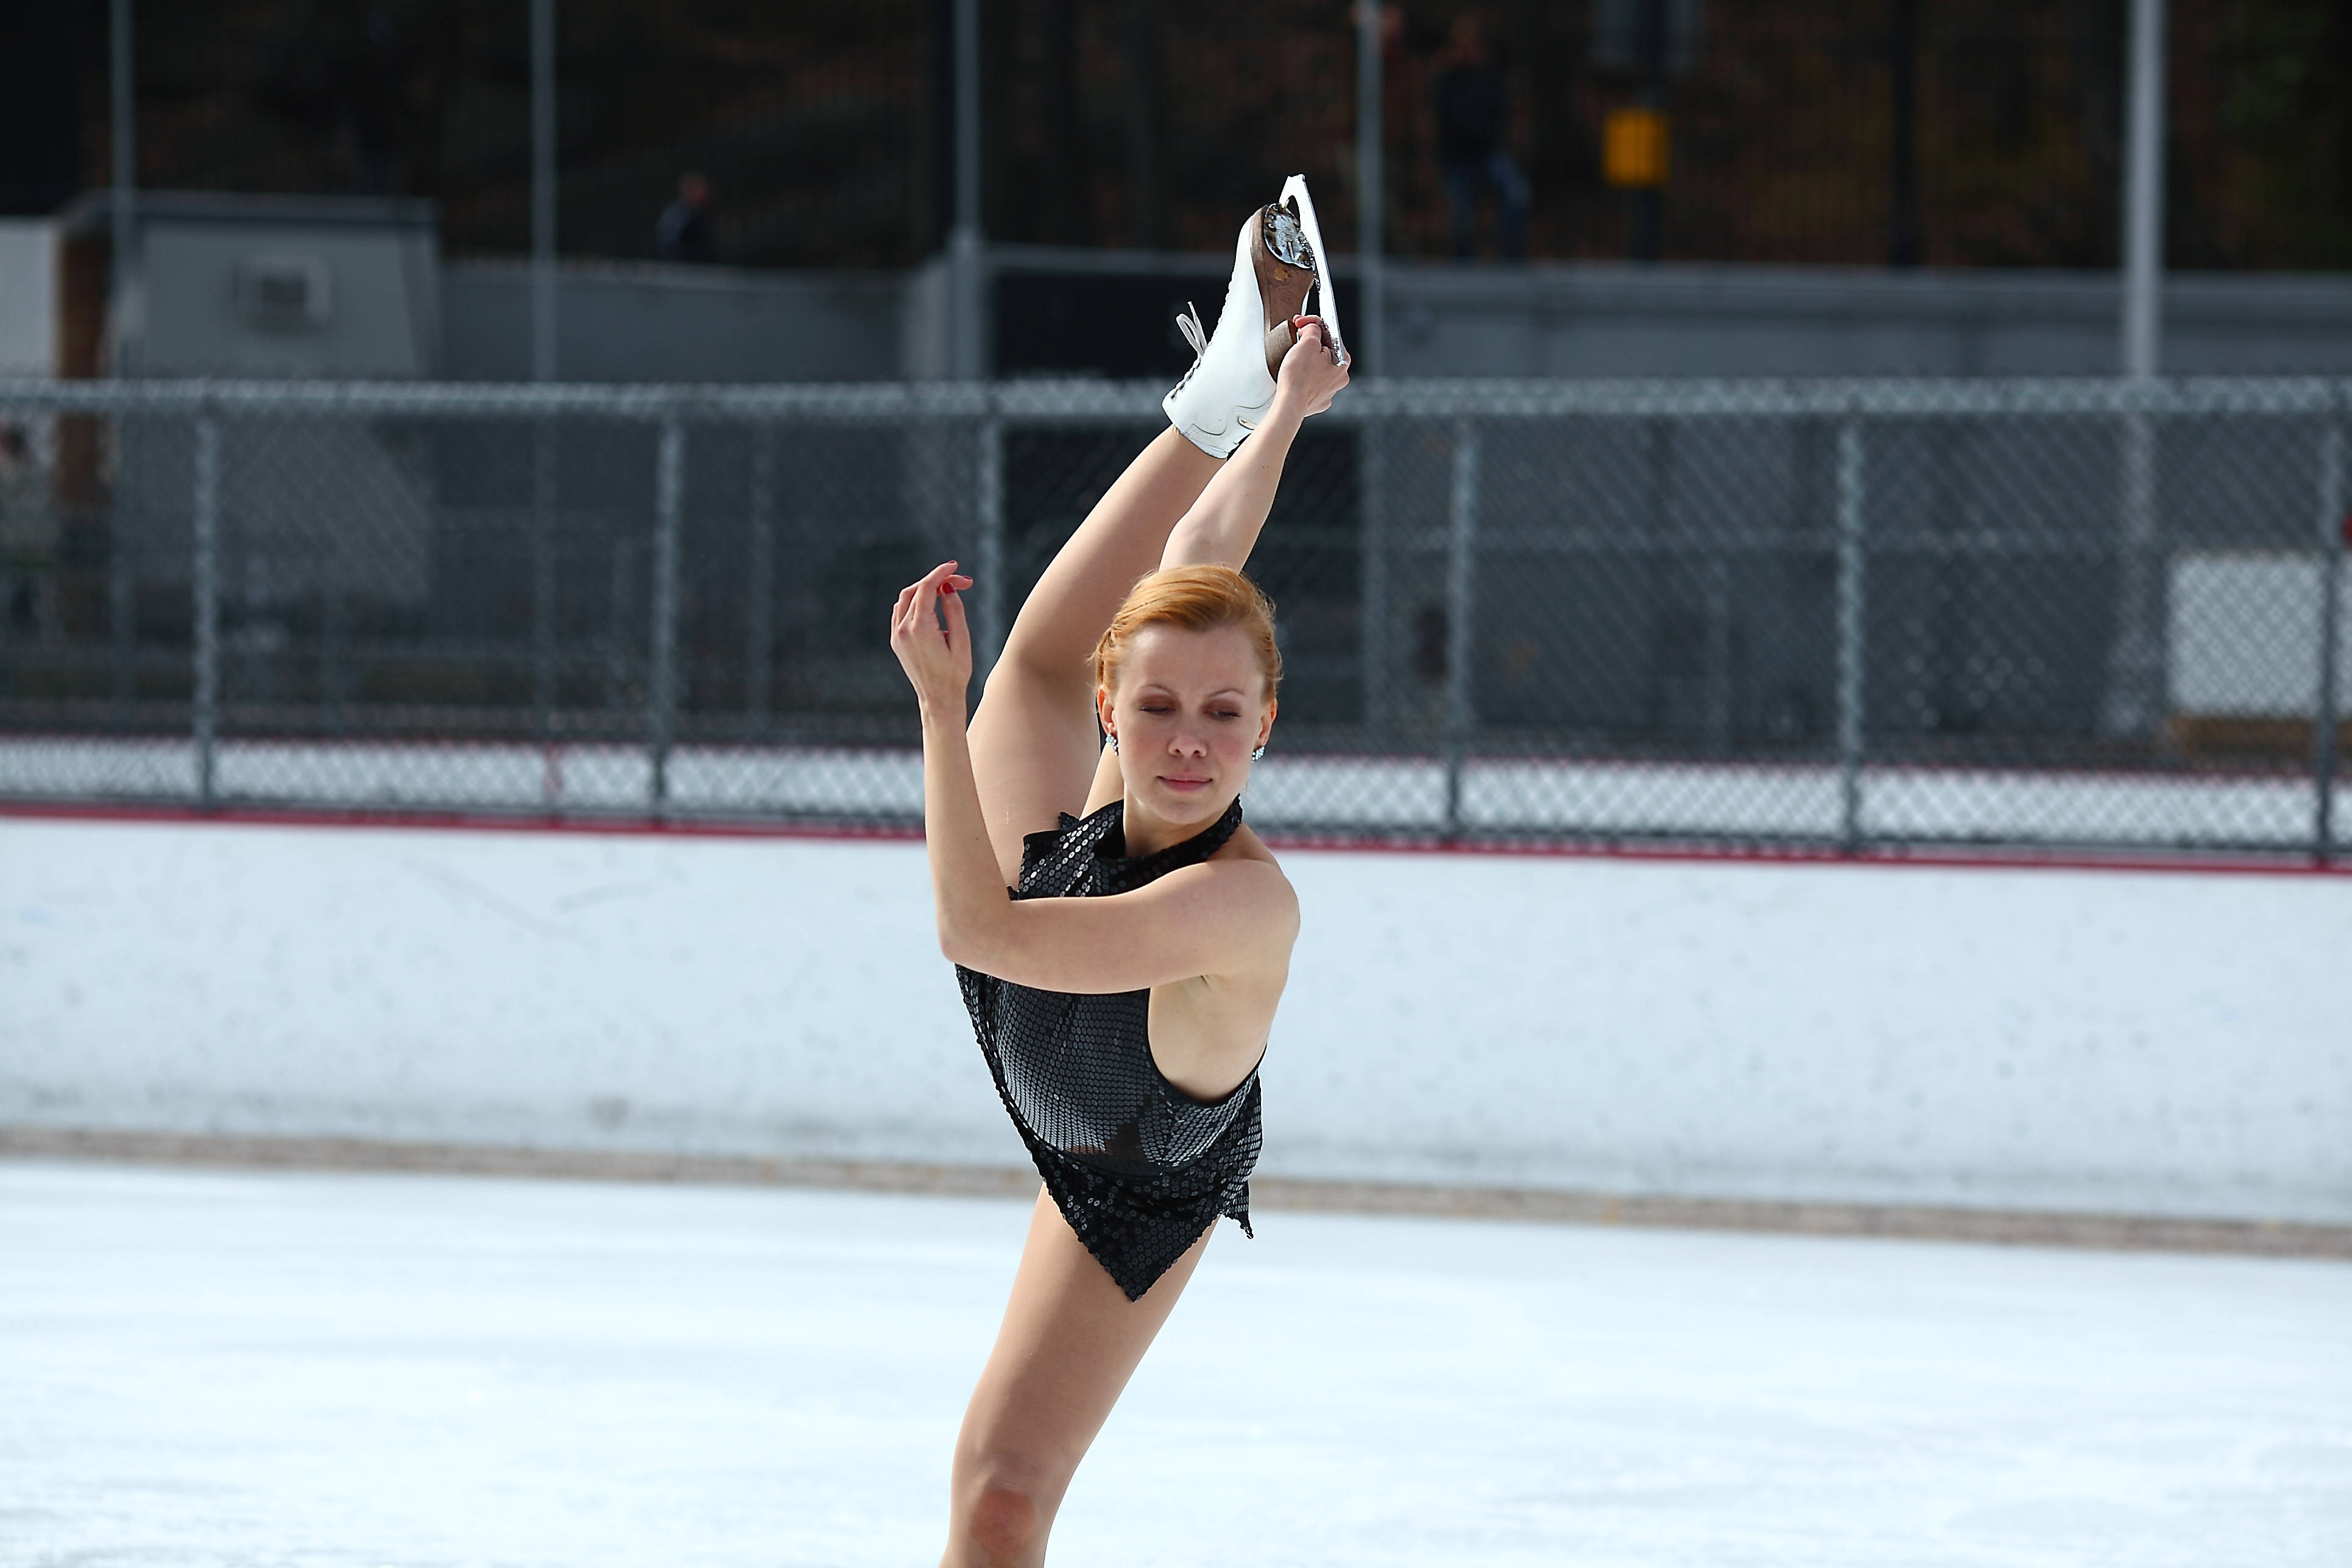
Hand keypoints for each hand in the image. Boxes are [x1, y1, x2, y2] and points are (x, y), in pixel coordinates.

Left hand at [889, 560, 974, 715]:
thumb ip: (954, 610)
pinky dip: (915, 601)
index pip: (926, 588)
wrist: (938, 699)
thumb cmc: (955, 673)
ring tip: (948, 591)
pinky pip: (901, 611)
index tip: (955, 566)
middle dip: (937, 581)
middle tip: (961, 582)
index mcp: (920, 629)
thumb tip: (946, 588)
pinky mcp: (896, 640)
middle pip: (916, 590)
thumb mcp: (962, 641)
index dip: (940, 573)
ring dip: (925, 589)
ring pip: (906, 599)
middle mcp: (903, 630)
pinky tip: (932, 603)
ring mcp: (896, 635)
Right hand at [1273, 317, 1349, 416]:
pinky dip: (1302, 379)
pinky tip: (1294, 378)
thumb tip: (1314, 328)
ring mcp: (1327, 392)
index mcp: (1342, 362)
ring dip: (1306, 363)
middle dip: (1309, 345)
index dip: (1314, 326)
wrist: (1289, 404)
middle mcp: (1338, 379)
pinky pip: (1309, 384)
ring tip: (1294, 363)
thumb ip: (1314, 329)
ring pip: (1316, 369)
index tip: (1303, 325)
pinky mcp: (1315, 402)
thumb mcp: (1308, 342)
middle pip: (1324, 353)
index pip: (1331, 336)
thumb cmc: (1299, 377)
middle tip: (1297, 343)